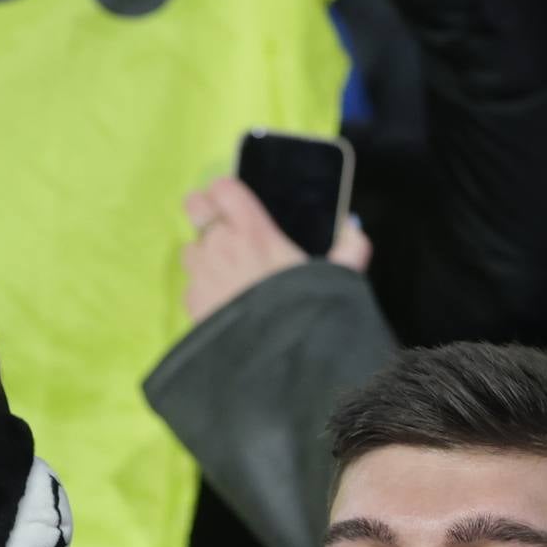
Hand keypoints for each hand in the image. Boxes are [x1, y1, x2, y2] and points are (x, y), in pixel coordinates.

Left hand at [180, 178, 371, 324]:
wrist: (273, 358)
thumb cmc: (303, 310)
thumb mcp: (336, 278)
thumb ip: (350, 250)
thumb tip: (356, 230)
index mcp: (252, 230)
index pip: (223, 188)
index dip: (224, 191)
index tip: (231, 201)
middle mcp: (220, 244)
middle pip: (194, 207)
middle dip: (202, 210)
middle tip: (217, 224)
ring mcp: (201, 273)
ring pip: (190, 250)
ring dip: (203, 255)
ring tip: (223, 272)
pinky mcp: (191, 303)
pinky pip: (190, 287)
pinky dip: (202, 291)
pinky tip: (220, 304)